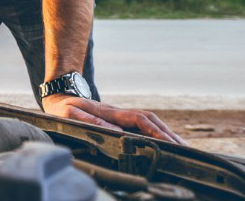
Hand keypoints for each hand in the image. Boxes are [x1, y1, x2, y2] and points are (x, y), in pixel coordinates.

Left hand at [42, 94, 186, 144]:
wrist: (58, 95)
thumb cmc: (62, 107)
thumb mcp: (70, 113)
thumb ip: (89, 120)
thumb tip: (114, 131)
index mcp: (109, 112)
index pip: (139, 120)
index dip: (155, 131)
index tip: (169, 142)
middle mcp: (118, 112)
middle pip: (150, 120)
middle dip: (168, 134)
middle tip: (185, 149)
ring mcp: (120, 115)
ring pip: (149, 122)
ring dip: (166, 133)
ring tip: (182, 147)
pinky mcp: (119, 119)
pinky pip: (142, 125)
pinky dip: (157, 132)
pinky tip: (164, 142)